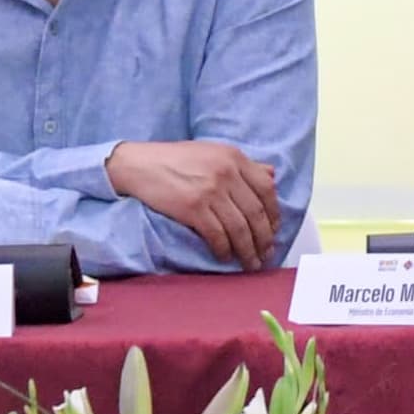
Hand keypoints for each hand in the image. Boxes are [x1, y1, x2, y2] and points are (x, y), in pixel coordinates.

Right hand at [108, 140, 282, 269]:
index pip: (266, 189)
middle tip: (266, 253)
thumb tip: (271, 174)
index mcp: (234, 157)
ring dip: (248, 249)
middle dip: (264, 238)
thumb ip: (243, 164)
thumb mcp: (214, 151)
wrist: (139, 164)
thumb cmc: (175, 159)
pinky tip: (226, 256)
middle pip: (256, 212)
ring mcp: (210, 191)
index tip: (274, 229)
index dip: (274, 213)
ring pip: (239, 227)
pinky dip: (224, 249)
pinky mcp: (192, 208)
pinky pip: (217, 234)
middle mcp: (226, 173)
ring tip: (251, 262)